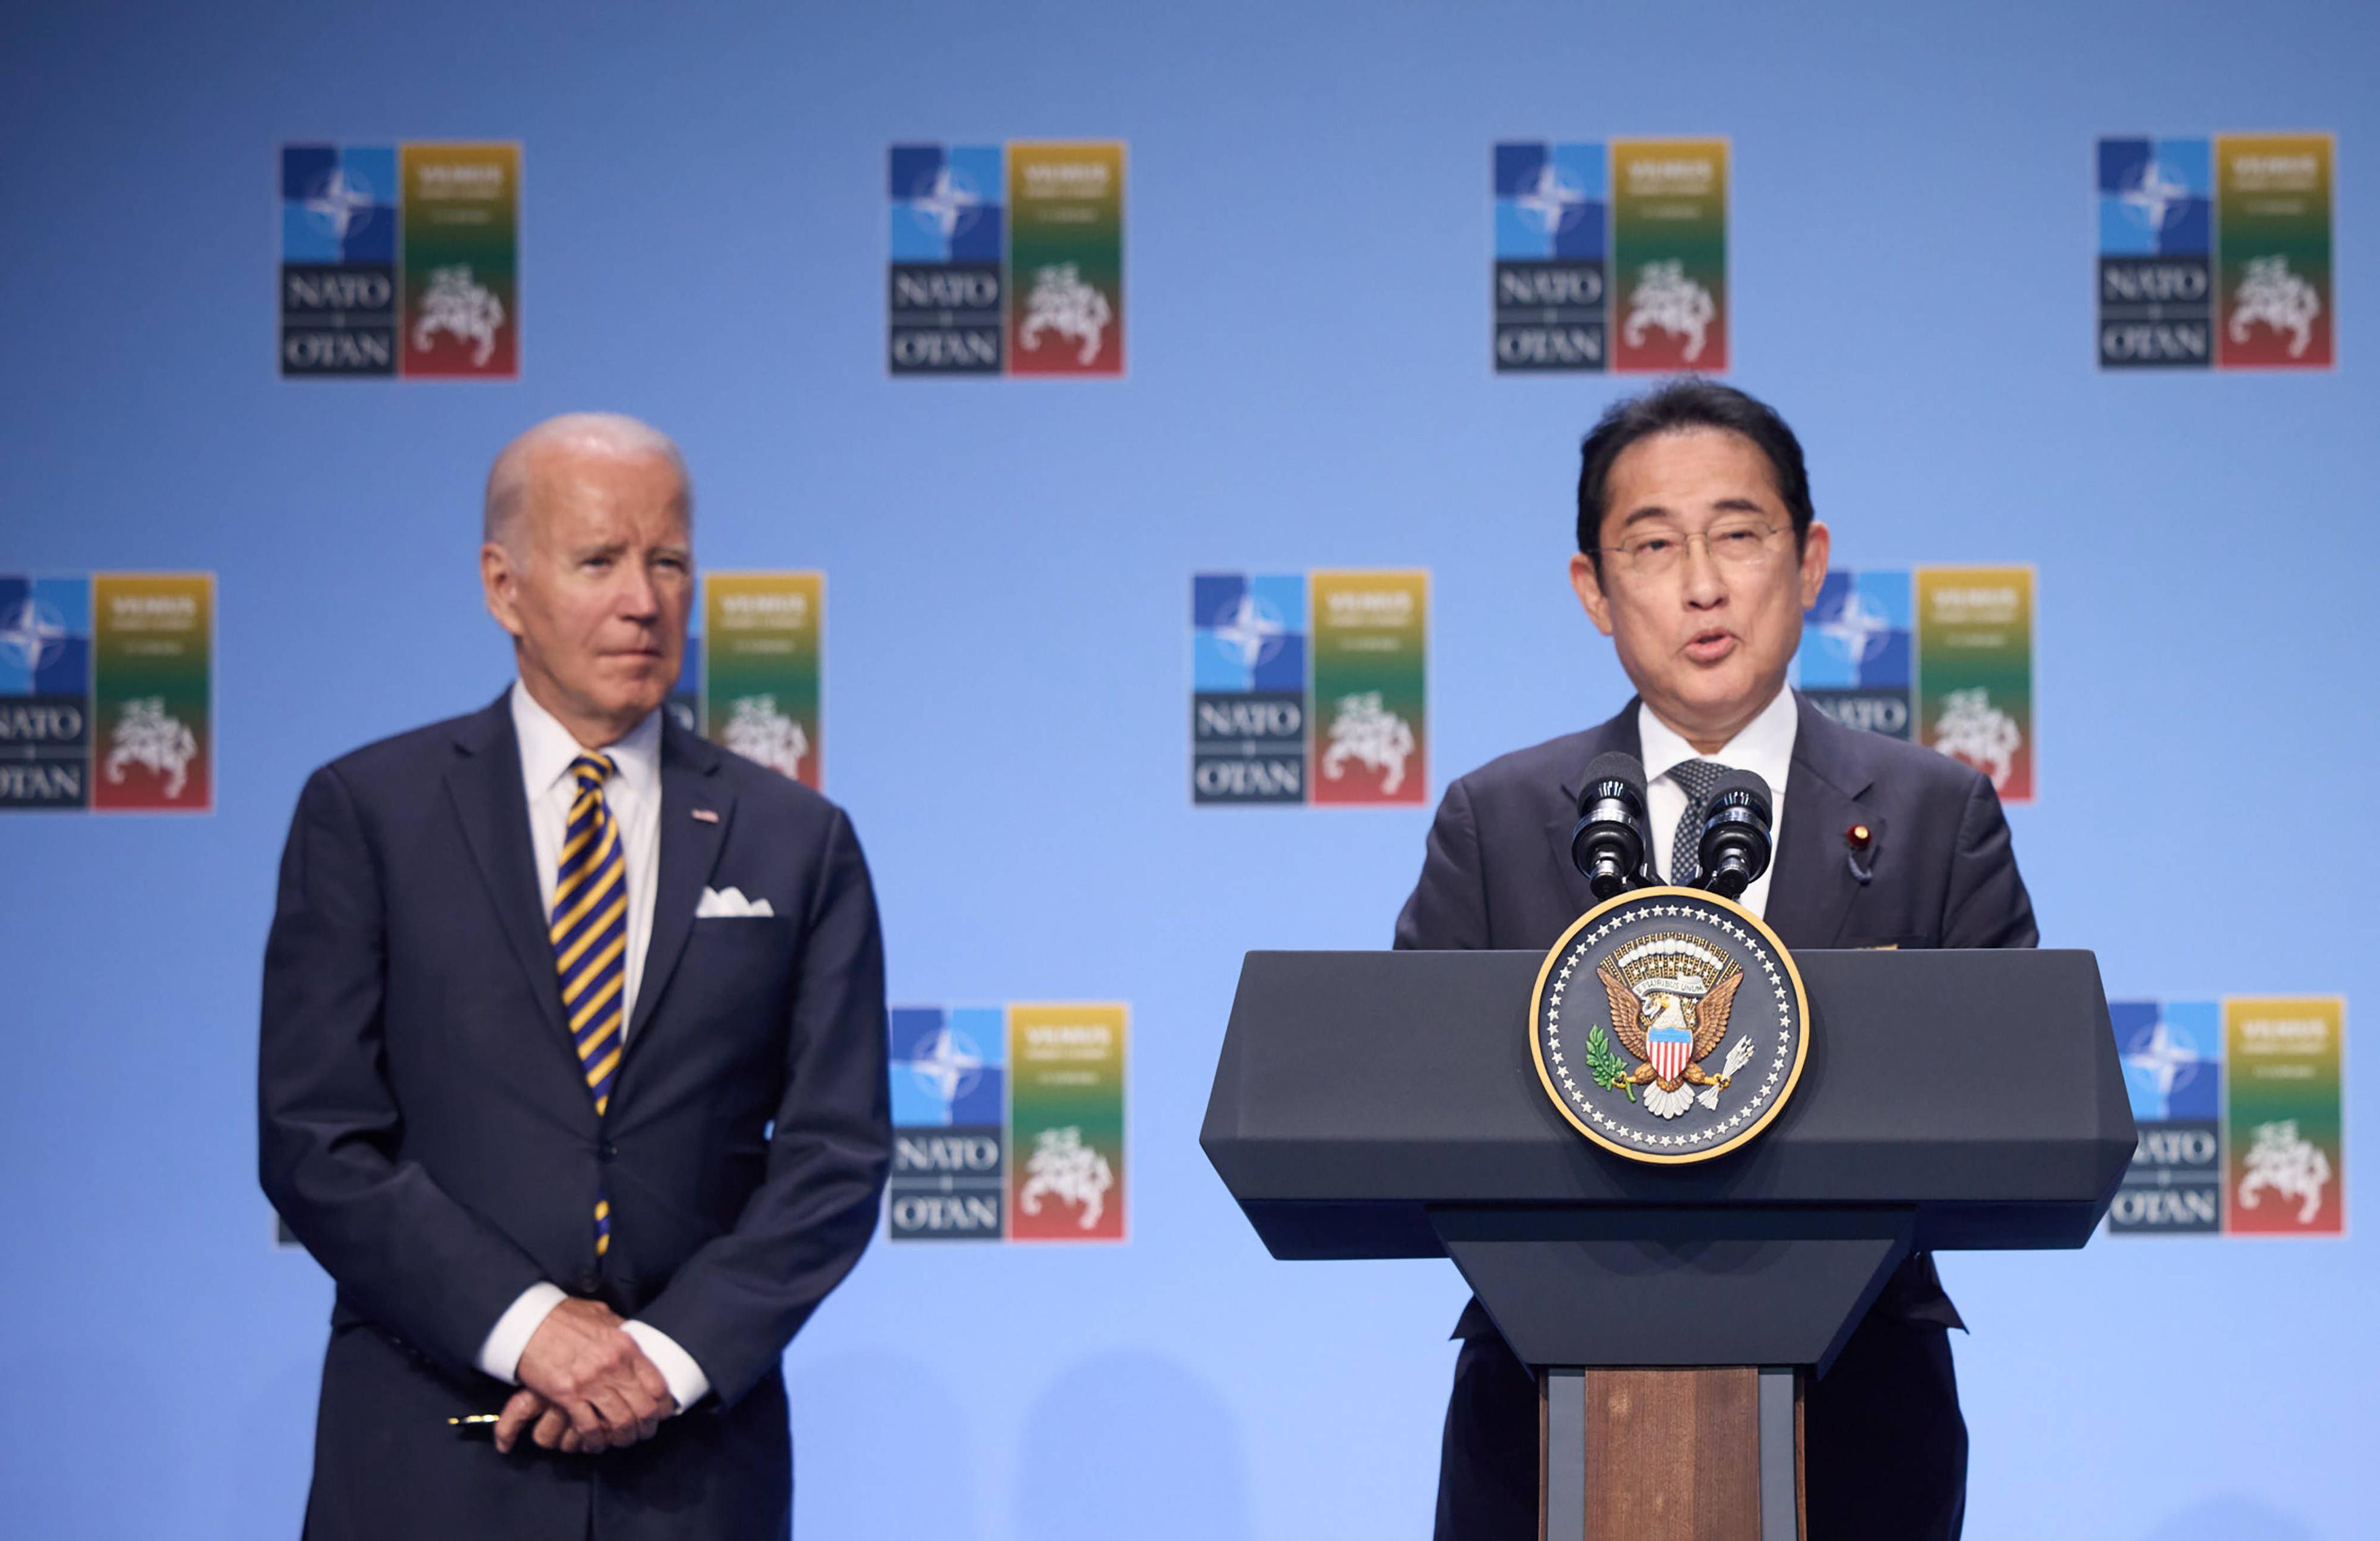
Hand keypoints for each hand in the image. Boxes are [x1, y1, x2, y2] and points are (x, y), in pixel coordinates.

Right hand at [512, 1297, 673, 1452]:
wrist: (528, 1320)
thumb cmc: (565, 1316)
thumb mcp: (604, 1316)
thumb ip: (622, 1333)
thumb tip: (638, 1346)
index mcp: (626, 1346)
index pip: (658, 1385)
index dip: (663, 1406)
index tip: (661, 1413)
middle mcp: (613, 1365)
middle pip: (643, 1408)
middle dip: (646, 1426)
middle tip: (643, 1432)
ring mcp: (590, 1382)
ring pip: (619, 1421)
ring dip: (623, 1437)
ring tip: (622, 1439)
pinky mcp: (566, 1395)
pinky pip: (589, 1427)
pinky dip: (595, 1440)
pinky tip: (596, 1442)